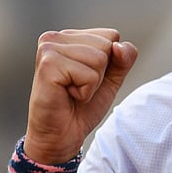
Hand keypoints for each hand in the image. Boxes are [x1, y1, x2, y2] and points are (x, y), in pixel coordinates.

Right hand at [23, 28, 138, 163]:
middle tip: (78, 87)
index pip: (112, 36)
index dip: (110, 63)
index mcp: (70, 36)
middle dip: (100, 73)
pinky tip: (66, 95)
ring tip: (72, 91)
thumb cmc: (82, 107)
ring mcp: (49, 49)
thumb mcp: (110, 79)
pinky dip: (85, 92)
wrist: (61, 135)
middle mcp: (56, 38)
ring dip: (92, 84)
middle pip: (107, 46)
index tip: (86, 78)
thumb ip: (123, 59)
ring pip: (100, 59)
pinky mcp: (48, 65)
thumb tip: (119, 45)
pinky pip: (89, 75)